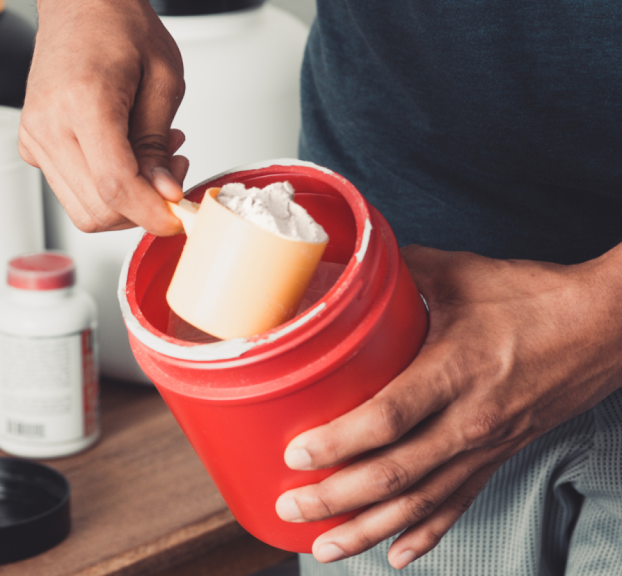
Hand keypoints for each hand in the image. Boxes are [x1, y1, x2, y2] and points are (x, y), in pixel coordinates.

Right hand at [19, 0, 188, 235]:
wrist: (80, 5)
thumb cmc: (119, 27)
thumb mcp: (163, 80)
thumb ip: (158, 144)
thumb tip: (163, 194)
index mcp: (83, 100)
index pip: (115, 185)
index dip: (151, 212)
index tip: (177, 216)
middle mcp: (48, 124)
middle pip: (97, 209)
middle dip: (141, 210)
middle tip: (171, 177)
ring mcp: (34, 137)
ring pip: (82, 209)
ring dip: (124, 202)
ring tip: (152, 160)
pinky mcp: (32, 146)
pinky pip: (71, 191)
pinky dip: (103, 188)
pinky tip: (124, 155)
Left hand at [275, 244, 621, 568]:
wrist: (605, 327)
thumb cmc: (534, 297)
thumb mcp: (461, 273)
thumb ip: (400, 271)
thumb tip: (349, 267)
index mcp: (454, 371)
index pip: (387, 419)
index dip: (339, 442)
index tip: (296, 454)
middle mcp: (469, 420)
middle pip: (395, 474)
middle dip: (336, 498)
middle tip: (291, 506)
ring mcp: (486, 446)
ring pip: (420, 502)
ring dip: (369, 528)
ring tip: (326, 546)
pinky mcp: (500, 458)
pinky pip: (458, 505)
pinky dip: (426, 535)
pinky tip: (396, 555)